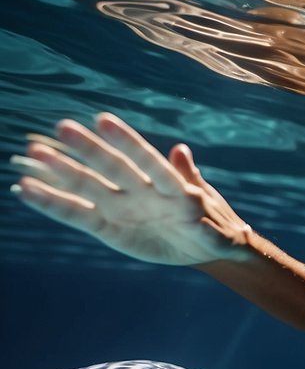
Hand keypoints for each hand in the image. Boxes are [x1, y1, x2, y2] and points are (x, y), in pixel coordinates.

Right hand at [11, 113, 251, 265]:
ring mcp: (122, 208)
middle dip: (90, 150)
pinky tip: (26, 190)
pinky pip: (78, 216)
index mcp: (169, 184)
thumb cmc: (213, 219)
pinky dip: (53, 205)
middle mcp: (141, 190)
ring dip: (64, 173)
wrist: (208, 247)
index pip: (147, 160)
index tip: (103, 121)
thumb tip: (181, 151)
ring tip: (34, 155)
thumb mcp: (208, 205)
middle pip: (114, 168)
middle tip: (62, 128)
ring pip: (91, 188)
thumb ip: (193, 182)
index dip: (128, 142)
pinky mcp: (108, 229)